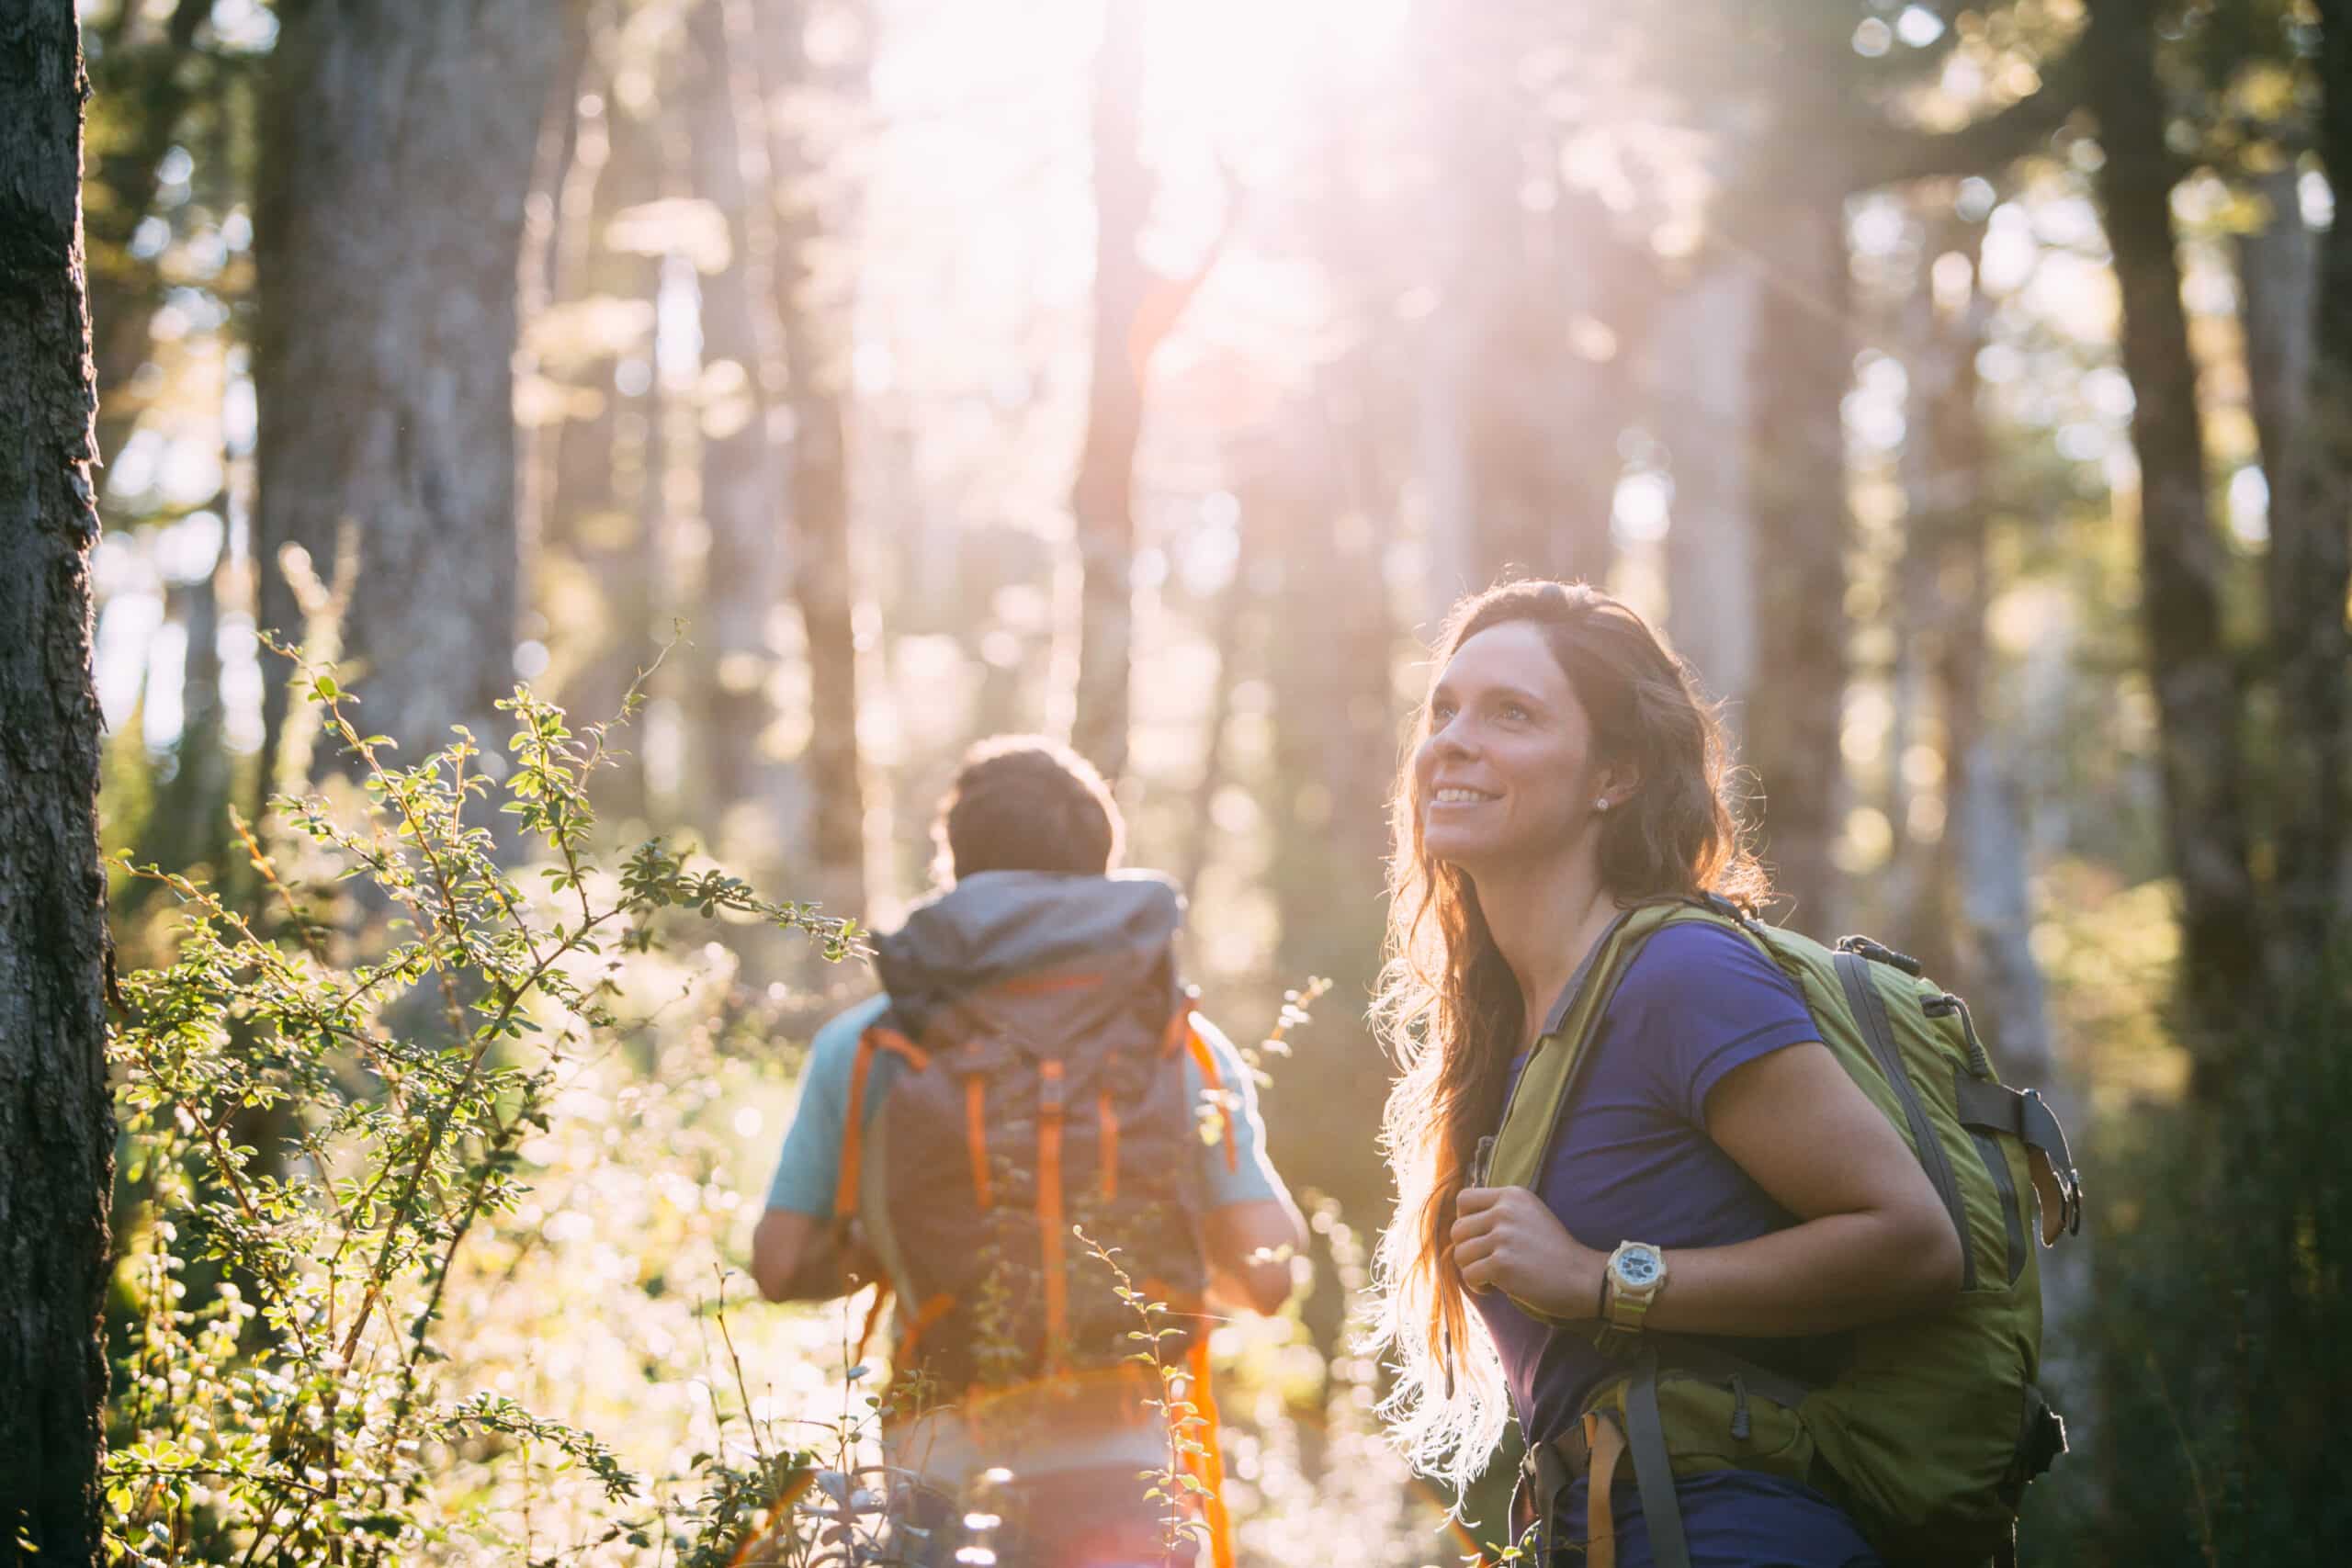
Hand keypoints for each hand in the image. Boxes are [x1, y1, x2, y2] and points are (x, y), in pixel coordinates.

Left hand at [1450, 1185, 1603, 1321]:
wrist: (1584, 1278)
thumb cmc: (1555, 1253)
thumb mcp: (1530, 1215)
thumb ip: (1500, 1212)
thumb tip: (1459, 1224)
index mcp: (1512, 1195)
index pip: (1463, 1199)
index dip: (1464, 1221)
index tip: (1480, 1238)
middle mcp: (1506, 1210)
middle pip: (1457, 1229)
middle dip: (1468, 1251)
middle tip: (1488, 1263)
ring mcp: (1504, 1236)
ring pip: (1460, 1254)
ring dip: (1472, 1270)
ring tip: (1493, 1277)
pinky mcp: (1502, 1263)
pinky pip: (1469, 1275)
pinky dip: (1478, 1287)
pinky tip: (1496, 1289)